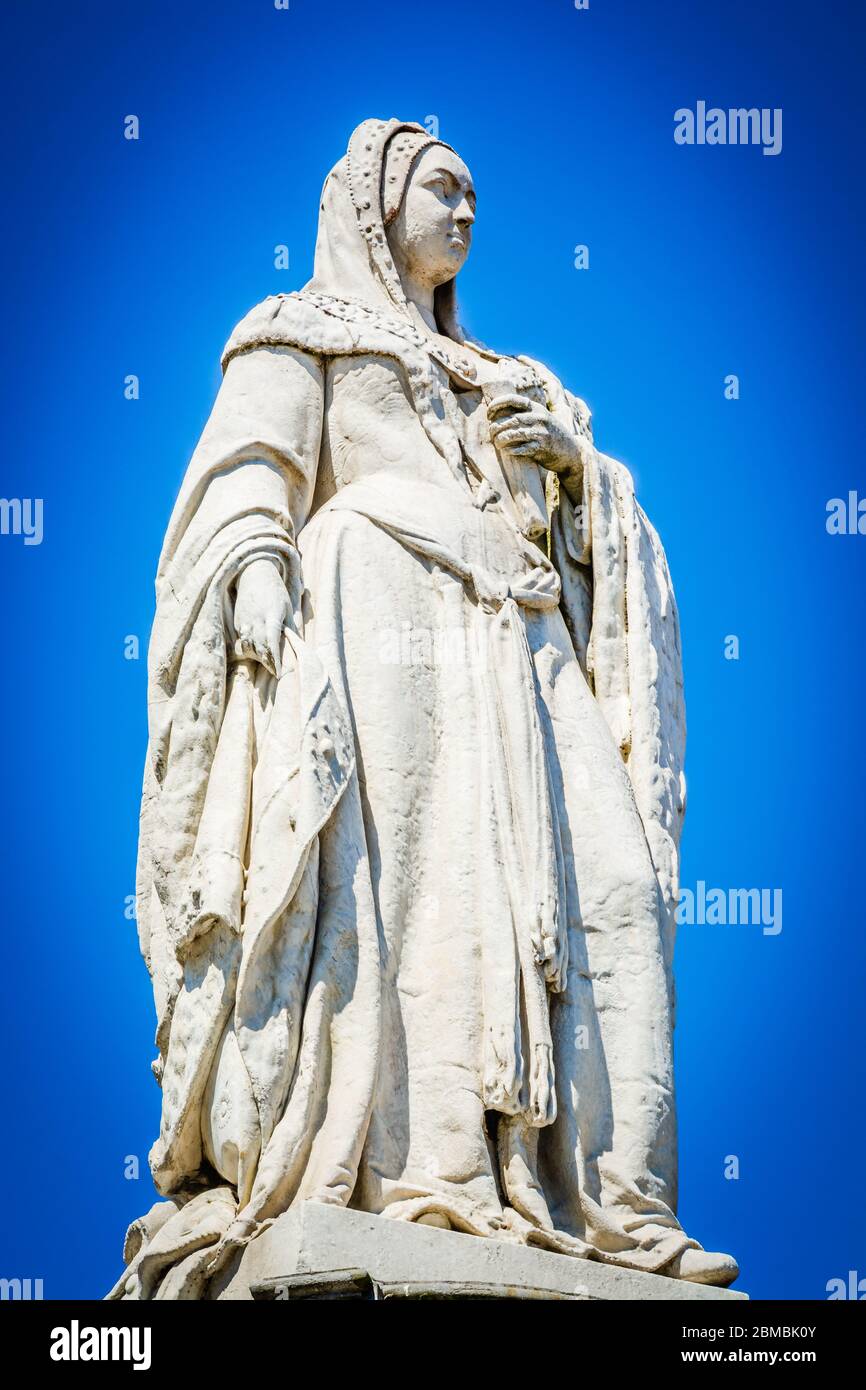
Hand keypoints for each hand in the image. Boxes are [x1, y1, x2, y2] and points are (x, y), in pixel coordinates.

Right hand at [232, 558, 290, 676]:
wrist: (253, 574)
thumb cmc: (275, 591)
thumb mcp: (288, 607)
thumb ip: (291, 626)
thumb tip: (299, 645)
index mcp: (271, 616)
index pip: (272, 644)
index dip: (275, 660)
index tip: (280, 673)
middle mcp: (255, 621)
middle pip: (260, 649)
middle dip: (267, 662)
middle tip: (275, 671)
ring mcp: (244, 622)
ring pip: (249, 647)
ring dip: (258, 657)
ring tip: (267, 662)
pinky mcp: (237, 622)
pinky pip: (242, 641)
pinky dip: (249, 648)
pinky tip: (257, 651)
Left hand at [487, 394, 584, 500]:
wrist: (571, 452)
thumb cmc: (550, 434)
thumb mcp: (542, 418)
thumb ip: (525, 414)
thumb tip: (498, 414)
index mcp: (536, 408)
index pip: (512, 400)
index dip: (497, 404)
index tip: (489, 413)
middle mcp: (539, 418)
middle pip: (510, 419)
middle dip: (496, 427)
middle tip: (492, 433)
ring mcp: (541, 433)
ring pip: (513, 433)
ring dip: (501, 439)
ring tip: (497, 443)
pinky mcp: (541, 448)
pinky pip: (521, 448)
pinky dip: (511, 450)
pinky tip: (507, 451)